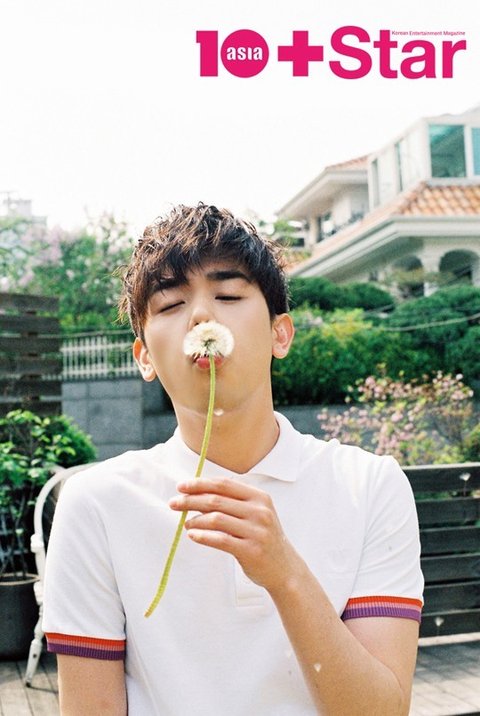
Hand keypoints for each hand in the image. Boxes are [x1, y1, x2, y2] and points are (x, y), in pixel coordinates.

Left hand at [169, 476, 299, 592]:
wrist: (285, 568)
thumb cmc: (264, 538)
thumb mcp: (257, 513)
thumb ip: (234, 502)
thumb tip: (198, 493)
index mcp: (259, 497)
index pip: (224, 484)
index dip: (200, 484)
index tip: (182, 487)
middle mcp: (260, 511)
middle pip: (217, 500)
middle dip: (191, 500)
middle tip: (174, 503)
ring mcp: (256, 531)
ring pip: (216, 519)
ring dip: (195, 520)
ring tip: (185, 524)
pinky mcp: (251, 550)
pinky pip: (221, 540)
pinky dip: (203, 536)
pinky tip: (193, 535)